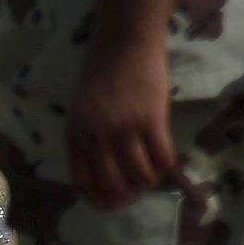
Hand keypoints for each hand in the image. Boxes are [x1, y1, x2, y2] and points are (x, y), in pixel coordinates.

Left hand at [67, 37, 176, 209]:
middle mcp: (97, 136)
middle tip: (137, 192)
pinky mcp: (151, 118)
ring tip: (153, 176)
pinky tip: (167, 160)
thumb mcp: (80, 109)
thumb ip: (86, 137)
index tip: (112, 203)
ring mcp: (124, 128)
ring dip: (148, 181)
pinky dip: (166, 165)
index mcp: (76, 135)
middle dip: (126, 196)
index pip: (84, 182)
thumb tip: (100, 168)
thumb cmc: (102, 72)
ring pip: (139, 174)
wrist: (124, 41)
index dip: (99, 199)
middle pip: (112, 183)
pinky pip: (161, 155)